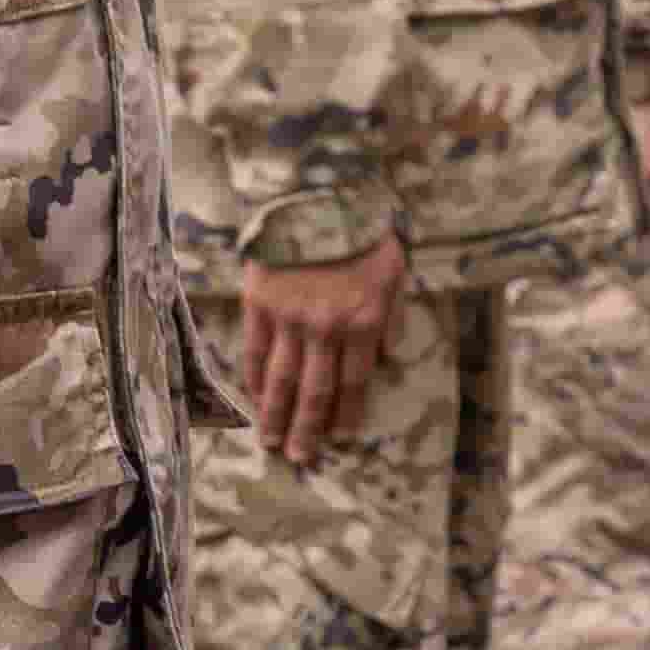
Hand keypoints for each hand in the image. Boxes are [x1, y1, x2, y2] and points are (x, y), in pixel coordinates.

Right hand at [235, 235, 407, 467]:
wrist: (316, 192)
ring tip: (271, 441)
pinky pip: (257, 352)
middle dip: (310, 429)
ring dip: (277, 414)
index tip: (341, 438)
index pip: (354, 381)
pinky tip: (255, 399)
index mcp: (363, 321)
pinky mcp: (259, 304)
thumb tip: (386, 356)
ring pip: (283, 379)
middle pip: (316, 391)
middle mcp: (326, 328)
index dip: (347, 413)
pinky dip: (256, 379)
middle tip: (301, 458)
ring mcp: (289, 318)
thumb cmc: (361, 228)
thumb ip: (390, 316)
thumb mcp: (394, 269)